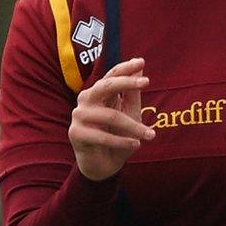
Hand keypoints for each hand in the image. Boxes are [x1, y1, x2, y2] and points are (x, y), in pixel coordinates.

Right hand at [70, 58, 153, 181]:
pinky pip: (103, 136)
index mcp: (99, 93)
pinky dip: (122, 141)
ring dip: (134, 127)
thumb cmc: (119, 134)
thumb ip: (132, 92)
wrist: (105, 163)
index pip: (111, 76)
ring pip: (111, 116)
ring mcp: (78, 116)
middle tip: (146, 82)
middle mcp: (86, 101)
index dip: (125, 68)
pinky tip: (136, 145)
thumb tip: (139, 66)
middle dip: (126, 82)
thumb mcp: (129, 112)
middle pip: (105, 86)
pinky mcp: (75, 134)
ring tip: (150, 135)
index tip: (141, 62)